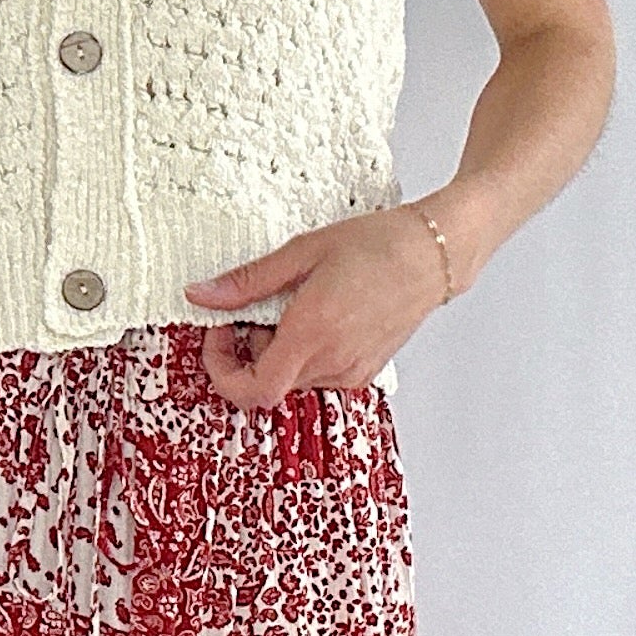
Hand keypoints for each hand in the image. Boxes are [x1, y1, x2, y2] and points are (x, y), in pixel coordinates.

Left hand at [182, 206, 450, 405]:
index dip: (222, 371)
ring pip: (293, 379)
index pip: (252, 390)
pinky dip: (305, 352)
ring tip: (296, 303)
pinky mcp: (365, 371)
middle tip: (257, 306)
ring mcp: (352, 371)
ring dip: (278, 350)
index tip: (219, 336)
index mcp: (312, 334)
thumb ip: (248, 282)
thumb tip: (201, 296)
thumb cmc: (377, 245)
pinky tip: (318, 315)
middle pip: (268, 382)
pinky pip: (318, 374)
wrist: (433, 253)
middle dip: (250, 349)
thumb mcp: (302, 252)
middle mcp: (333, 362)